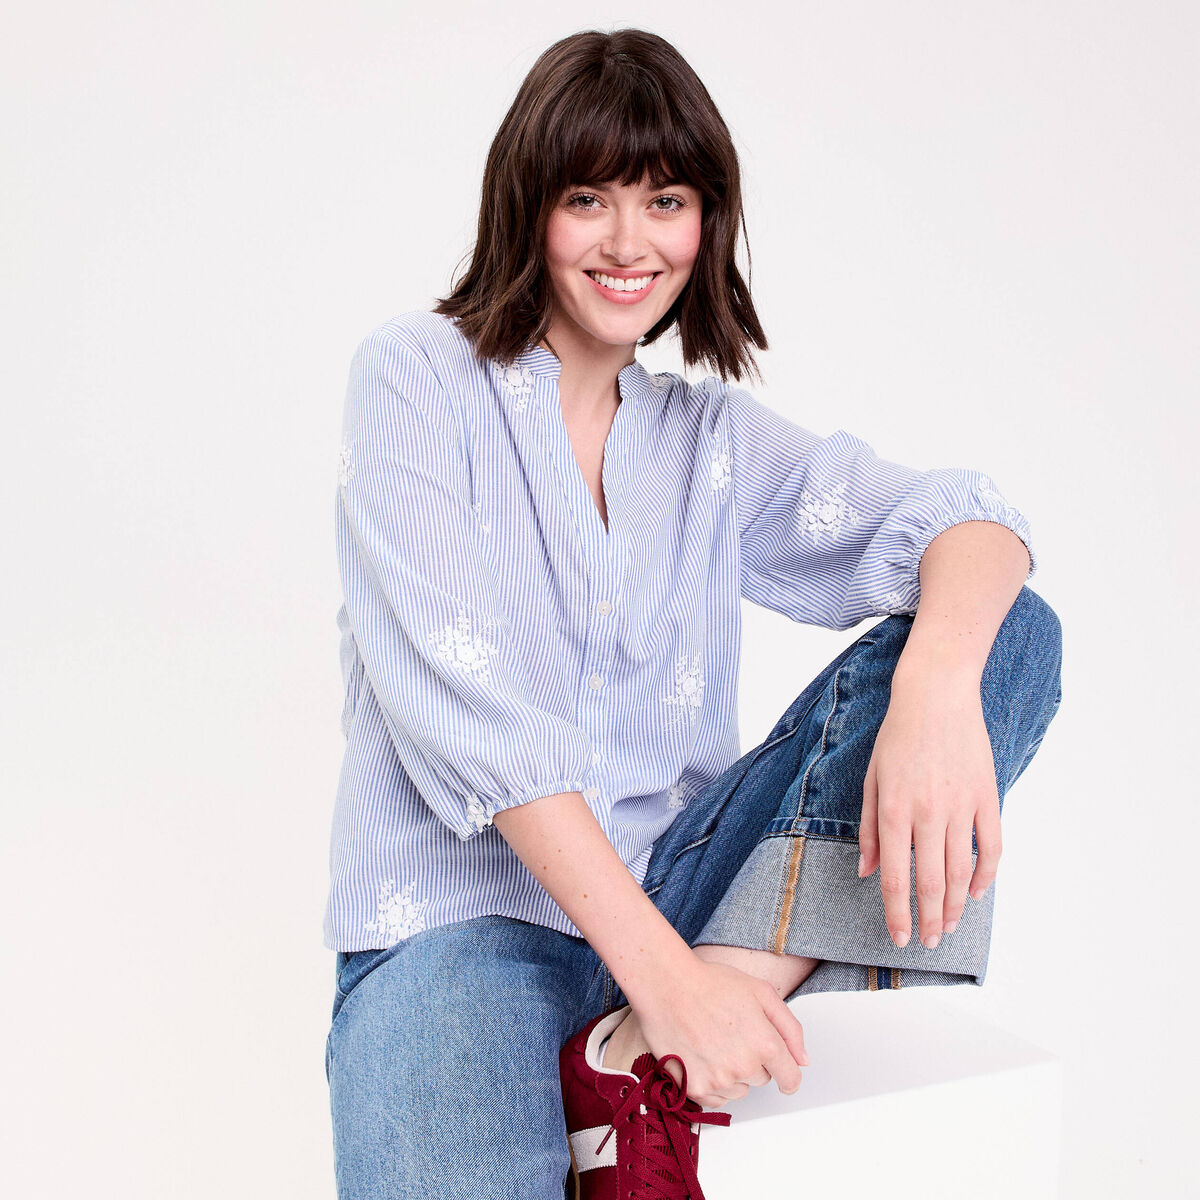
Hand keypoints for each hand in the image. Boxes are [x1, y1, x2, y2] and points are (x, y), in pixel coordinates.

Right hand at [631, 954, 808, 1107]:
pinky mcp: (694, 1088)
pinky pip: (715, 1099)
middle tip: (731, 1033)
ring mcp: (717, 1080)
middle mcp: (743, 1066)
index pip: (790, 1078)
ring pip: (738, 1090)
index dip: (788, 1072)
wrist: (666, 985)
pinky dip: (712, 1084)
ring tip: (712, 1042)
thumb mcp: (761, 992)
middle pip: (761, 1079)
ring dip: (732, 1074)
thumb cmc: (710, 983)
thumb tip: (803, 1059)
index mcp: (765, 1043)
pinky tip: (702, 1057)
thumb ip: (790, 1028)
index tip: (782, 1071)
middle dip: (752, 1060)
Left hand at [857, 671, 1000, 948]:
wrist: (937, 695)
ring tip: (950, 926)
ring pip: (962, 871)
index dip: (898, 913)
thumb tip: (866, 872)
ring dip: (956, 906)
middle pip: (932, 883)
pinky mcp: (987, 796)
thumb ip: (868, 828)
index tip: (900, 937)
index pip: (895, 877)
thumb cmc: (897, 736)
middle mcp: (928, 813)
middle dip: (929, 919)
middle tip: (928, 943)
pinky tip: (977, 892)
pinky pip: (992, 847)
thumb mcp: (871, 779)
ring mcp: (962, 806)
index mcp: (894, 810)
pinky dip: (986, 875)